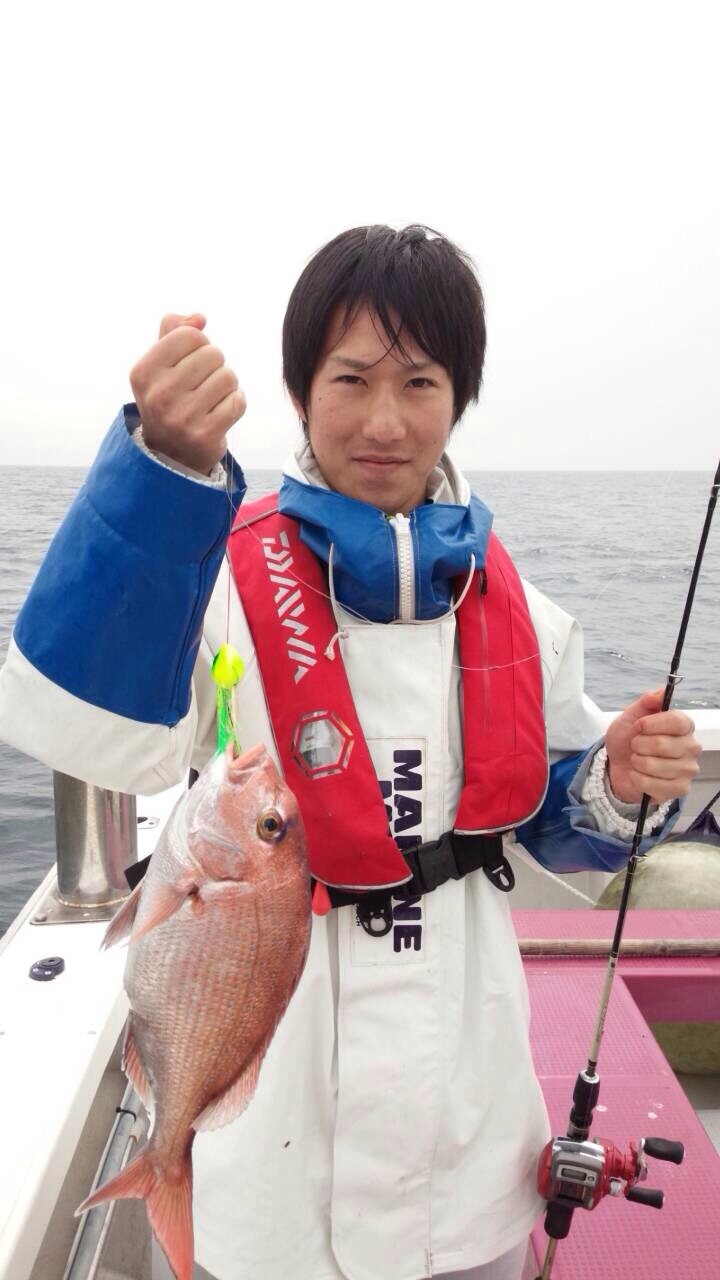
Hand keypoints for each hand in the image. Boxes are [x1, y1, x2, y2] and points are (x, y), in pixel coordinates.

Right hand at [129, 313, 246, 473]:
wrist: (170, 454)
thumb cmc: (168, 398)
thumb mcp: (159, 364)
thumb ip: (174, 332)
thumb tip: (199, 318)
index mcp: (143, 372)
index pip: (190, 334)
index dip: (199, 344)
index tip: (190, 362)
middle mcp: (159, 395)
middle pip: (213, 354)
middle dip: (215, 365)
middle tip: (203, 383)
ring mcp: (182, 417)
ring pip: (228, 376)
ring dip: (227, 384)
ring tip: (212, 397)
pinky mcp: (205, 435)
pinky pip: (238, 401)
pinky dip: (235, 403)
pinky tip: (220, 412)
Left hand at [605, 688, 700, 804]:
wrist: (618, 765)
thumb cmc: (628, 739)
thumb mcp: (630, 716)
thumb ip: (645, 703)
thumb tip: (659, 693)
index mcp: (684, 726)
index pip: (677, 721)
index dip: (652, 724)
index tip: (638, 726)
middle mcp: (691, 747)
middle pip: (663, 745)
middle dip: (639, 745)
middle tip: (635, 745)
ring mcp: (688, 770)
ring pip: (656, 766)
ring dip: (637, 762)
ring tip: (636, 760)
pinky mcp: (680, 789)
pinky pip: (653, 785)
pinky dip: (638, 779)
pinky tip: (638, 775)